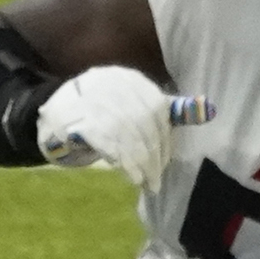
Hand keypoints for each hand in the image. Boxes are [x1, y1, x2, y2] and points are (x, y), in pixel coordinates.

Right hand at [35, 67, 214, 190]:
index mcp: (128, 78)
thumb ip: (167, 110)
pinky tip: (127, 172)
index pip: (155, 107)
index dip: (164, 137)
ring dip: (138, 161)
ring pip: (124, 133)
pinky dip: (119, 159)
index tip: (165, 160)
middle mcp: (109, 82)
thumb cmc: (100, 116)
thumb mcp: (133, 107)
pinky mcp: (72, 119)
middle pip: (141, 121)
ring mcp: (88, 99)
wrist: (51, 118)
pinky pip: (104, 140)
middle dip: (152, 153)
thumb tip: (208, 109)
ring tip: (144, 180)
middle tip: (156, 178)